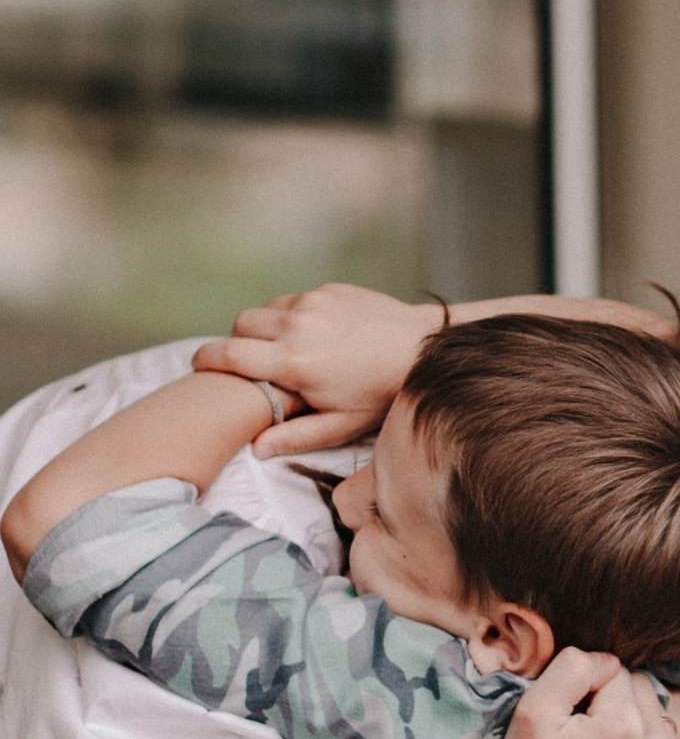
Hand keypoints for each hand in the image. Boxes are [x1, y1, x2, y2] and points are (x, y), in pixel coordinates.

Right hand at [192, 284, 443, 455]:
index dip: (205, 360)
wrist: (420, 349)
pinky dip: (288, 316)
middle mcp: (296, 326)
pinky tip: (312, 336)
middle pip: (239, 326)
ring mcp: (311, 303)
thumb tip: (256, 449)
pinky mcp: (326, 290)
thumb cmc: (380, 393)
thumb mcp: (341, 424)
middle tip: (252, 366)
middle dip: (236, 344)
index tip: (198, 367)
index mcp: (294, 363)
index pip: (228, 355)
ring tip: (282, 352)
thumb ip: (296, 436)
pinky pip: (290, 300)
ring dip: (262, 329)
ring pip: (262, 310)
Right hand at [491, 650, 679, 738]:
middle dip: (614, 705)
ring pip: (658, 715)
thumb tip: (608, 660)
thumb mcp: (532, 712)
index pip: (615, 670)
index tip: (570, 724)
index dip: (585, 690)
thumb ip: (574, 666)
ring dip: (634, 725)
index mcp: (626, 728)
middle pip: (642, 689)